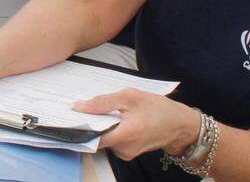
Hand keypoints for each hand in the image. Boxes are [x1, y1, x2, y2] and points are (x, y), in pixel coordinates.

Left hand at [73, 89, 199, 160]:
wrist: (180, 125)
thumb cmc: (158, 108)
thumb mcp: (130, 96)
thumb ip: (103, 102)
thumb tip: (79, 107)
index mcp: (126, 134)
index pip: (92, 137)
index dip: (79, 127)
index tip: (69, 116)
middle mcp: (124, 149)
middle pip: (96, 138)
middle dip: (88, 123)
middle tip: (82, 108)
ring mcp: (126, 153)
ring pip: (103, 139)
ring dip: (99, 126)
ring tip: (100, 110)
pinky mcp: (127, 153)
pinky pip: (111, 141)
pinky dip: (108, 130)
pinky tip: (111, 118)